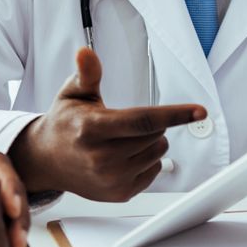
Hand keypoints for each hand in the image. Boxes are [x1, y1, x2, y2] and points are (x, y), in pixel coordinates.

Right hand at [8, 48, 204, 202]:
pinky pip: (155, 171)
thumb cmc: (65, 124)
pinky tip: (123, 157)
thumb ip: (86, 74)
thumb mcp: (72, 94)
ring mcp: (112, 179)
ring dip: (150, 142)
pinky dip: (146, 161)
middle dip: (152, 123)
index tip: (200, 111)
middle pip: (155, 134)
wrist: (47, 161)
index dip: (175, 114)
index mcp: (92, 129)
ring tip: (122, 140)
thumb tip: (86, 53)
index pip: (143, 120)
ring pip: (158, 152)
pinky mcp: (120, 193)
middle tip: (125, 122)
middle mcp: (102, 158)